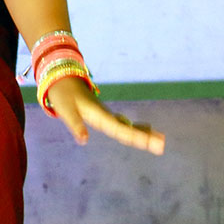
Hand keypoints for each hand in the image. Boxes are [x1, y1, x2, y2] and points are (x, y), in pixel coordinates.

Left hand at [44, 78, 164, 153]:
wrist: (61, 77)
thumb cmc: (62, 95)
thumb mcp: (66, 110)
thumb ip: (75, 125)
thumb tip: (84, 141)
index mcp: (98, 115)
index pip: (120, 129)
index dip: (136, 137)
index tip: (152, 143)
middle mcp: (105, 115)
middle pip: (128, 129)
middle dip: (145, 137)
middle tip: (162, 146)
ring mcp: (106, 114)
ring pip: (127, 125)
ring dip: (142, 133)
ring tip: (160, 140)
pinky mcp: (103, 114)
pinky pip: (122, 123)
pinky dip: (134, 128)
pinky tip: (144, 129)